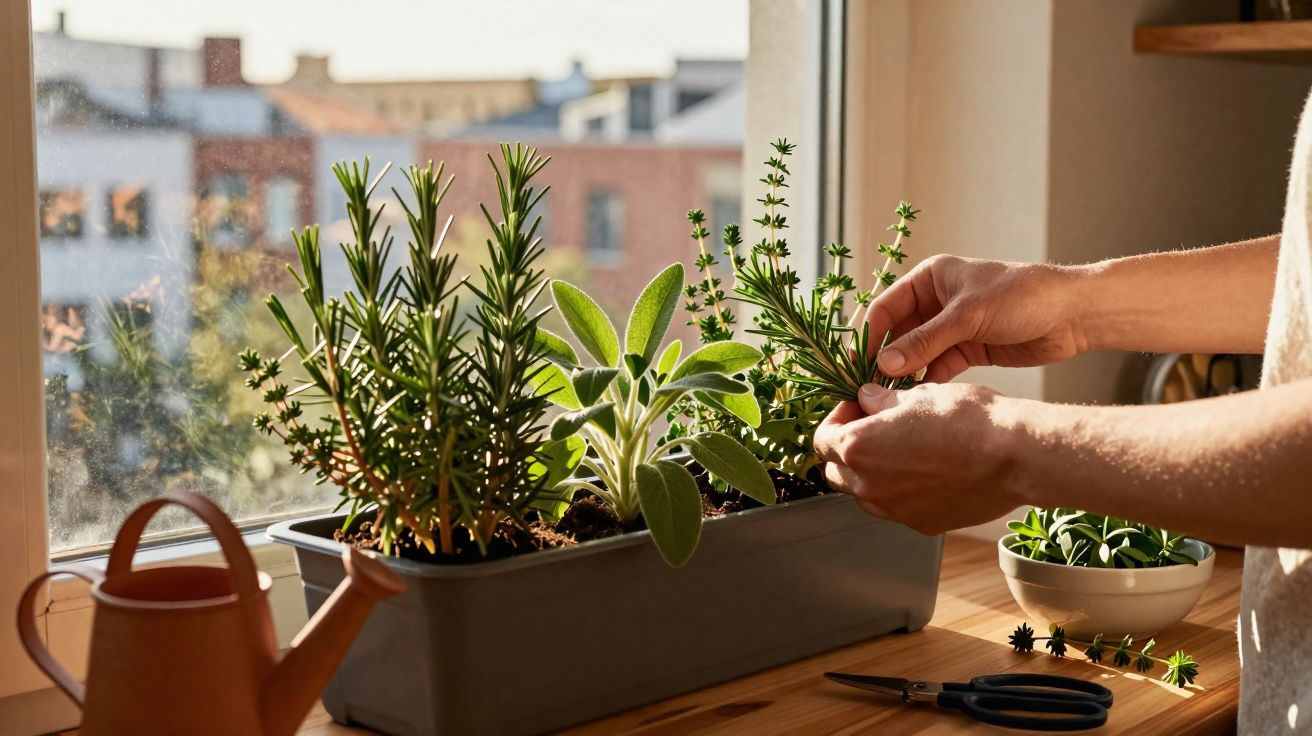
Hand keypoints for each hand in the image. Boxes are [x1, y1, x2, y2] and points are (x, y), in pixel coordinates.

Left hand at [814, 383, 1022, 533]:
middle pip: (836, 471)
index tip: (856, 408)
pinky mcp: (921, 524)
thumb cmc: (967, 418)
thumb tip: (866, 399)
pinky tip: (926, 471)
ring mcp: (895, 510)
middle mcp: (869, 486)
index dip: (836, 419)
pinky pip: (897, 508)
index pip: (822, 439)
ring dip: (870, 473)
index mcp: (859, 448)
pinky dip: (900, 491)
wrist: (1014, 456)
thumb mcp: (918, 395)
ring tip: (902, 449)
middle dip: (847, 449)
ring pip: (864, 494)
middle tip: (874, 427)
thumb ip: (881, 401)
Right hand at [867, 255, 1090, 381]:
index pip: (886, 308)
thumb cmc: (1020, 296)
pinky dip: (928, 383)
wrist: (1072, 314)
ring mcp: (951, 328)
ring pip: (917, 354)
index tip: (858, 367)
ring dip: (906, 375)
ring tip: (891, 401)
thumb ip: (924, 342)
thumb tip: (884, 366)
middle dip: (886, 361)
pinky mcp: (968, 350)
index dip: (871, 337)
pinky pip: (937, 368)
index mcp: (929, 279)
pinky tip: (918, 401)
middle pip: (898, 334)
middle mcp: (935, 303)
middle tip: (870, 390)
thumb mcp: (967, 316)